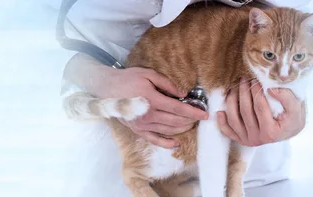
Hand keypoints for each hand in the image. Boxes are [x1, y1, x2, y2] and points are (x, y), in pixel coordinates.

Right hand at [93, 67, 208, 148]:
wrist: (107, 88)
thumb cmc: (128, 78)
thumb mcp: (148, 74)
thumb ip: (166, 83)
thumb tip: (182, 93)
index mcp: (152, 100)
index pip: (178, 108)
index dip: (193, 112)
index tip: (205, 114)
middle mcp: (148, 115)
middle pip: (176, 121)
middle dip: (190, 120)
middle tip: (199, 117)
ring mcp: (142, 125)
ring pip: (168, 130)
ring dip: (182, 129)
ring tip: (191, 125)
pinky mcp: (137, 130)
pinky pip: (154, 140)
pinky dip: (166, 143)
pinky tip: (176, 144)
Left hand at [216, 79, 305, 146]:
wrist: (290, 129)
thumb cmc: (293, 118)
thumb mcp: (297, 108)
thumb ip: (287, 98)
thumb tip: (270, 89)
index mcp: (271, 132)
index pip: (260, 107)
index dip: (256, 91)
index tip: (256, 79)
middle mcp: (258, 139)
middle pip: (245, 111)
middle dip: (243, 92)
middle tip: (244, 80)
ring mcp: (248, 140)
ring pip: (233, 119)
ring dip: (231, 102)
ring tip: (234, 88)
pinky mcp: (241, 140)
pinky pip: (228, 131)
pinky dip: (222, 122)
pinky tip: (220, 111)